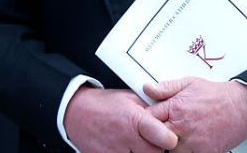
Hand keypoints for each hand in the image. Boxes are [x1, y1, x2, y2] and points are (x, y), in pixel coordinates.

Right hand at [62, 86, 176, 151]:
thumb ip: (149, 109)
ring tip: (137, 146)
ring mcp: (115, 151)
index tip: (170, 138)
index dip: (169, 139)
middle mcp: (125, 137)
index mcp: (135, 119)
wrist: (77, 112)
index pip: (162, 137)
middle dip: (157, 149)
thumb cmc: (103, 105)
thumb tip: (167, 115)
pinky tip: (126, 149)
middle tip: (153, 142)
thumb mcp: (130, 99)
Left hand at [145, 78, 246, 152]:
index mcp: (176, 108)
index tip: (146, 121)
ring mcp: (192, 143)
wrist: (243, 107)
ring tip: (176, 137)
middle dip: (154, 137)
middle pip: (155, 139)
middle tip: (159, 133)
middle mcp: (182, 127)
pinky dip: (185, 151)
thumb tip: (148, 89)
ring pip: (169, 151)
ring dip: (169, 146)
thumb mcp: (190, 83)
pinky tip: (188, 143)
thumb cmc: (218, 96)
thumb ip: (166, 88)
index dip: (145, 121)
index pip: (148, 119)